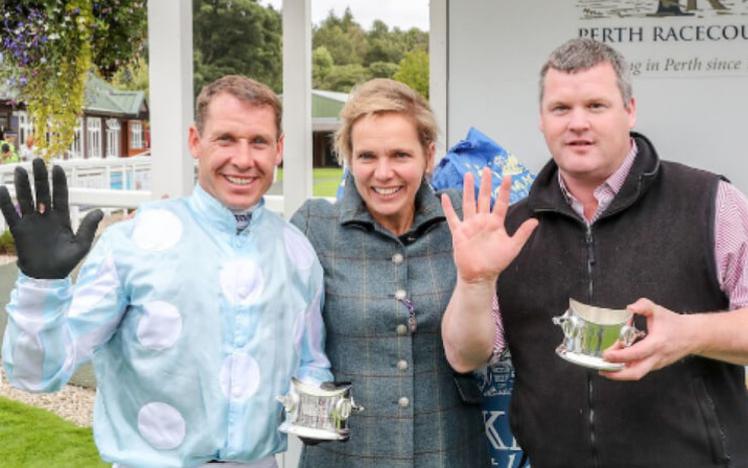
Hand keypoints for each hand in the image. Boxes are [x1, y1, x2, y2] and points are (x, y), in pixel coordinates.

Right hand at [0, 158, 102, 278]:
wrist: (47, 277)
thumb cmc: (66, 262)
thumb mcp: (81, 245)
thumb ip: (89, 228)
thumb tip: (100, 211)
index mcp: (62, 218)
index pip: (60, 195)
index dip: (58, 182)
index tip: (57, 167)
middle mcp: (46, 216)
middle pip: (42, 192)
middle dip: (40, 177)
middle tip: (37, 160)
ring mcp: (32, 222)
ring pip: (26, 199)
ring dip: (23, 185)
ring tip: (21, 170)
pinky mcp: (19, 230)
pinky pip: (10, 213)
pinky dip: (5, 202)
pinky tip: (2, 188)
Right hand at [441, 168, 537, 283]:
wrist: (479, 275)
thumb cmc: (496, 262)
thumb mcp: (512, 248)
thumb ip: (522, 234)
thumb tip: (535, 221)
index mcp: (496, 223)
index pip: (501, 203)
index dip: (504, 190)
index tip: (508, 176)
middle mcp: (482, 221)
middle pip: (484, 198)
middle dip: (485, 183)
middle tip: (487, 169)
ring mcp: (470, 225)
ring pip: (469, 203)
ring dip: (468, 189)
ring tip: (468, 175)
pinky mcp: (459, 232)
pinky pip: (453, 218)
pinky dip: (448, 208)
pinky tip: (445, 197)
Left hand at [601, 298, 695, 380]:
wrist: (693, 336)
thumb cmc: (674, 324)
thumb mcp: (658, 310)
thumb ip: (643, 305)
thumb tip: (629, 308)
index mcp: (657, 343)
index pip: (636, 353)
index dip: (620, 356)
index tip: (606, 354)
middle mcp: (656, 357)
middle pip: (636, 373)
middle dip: (617, 374)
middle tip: (602, 368)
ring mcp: (656, 364)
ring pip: (637, 374)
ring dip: (619, 372)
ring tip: (605, 366)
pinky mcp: (655, 366)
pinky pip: (639, 370)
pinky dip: (626, 368)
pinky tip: (616, 363)